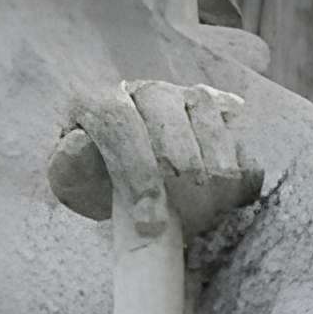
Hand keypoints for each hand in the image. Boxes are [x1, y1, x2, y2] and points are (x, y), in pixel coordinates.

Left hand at [48, 80, 262, 236]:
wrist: (120, 171)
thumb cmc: (93, 177)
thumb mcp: (72, 180)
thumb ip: (70, 165)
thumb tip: (79, 143)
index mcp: (97, 101)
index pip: (119, 124)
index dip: (138, 172)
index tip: (150, 222)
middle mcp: (142, 91)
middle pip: (167, 118)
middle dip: (178, 174)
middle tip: (186, 219)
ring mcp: (182, 95)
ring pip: (205, 114)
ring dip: (214, 166)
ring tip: (211, 210)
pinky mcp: (216, 107)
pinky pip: (235, 126)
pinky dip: (242, 161)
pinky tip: (236, 195)